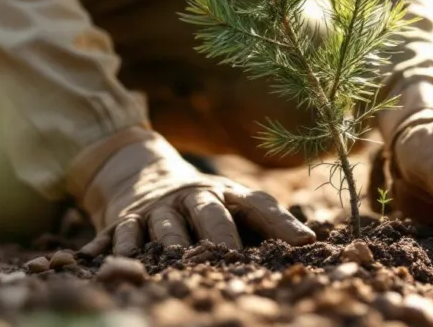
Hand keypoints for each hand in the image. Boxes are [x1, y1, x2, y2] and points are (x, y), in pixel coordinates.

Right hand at [68, 128, 315, 256]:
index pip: (260, 206)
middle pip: (210, 213)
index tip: (305, 242)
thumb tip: (311, 244)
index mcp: (227, 194)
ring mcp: (159, 207)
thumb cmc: (201, 201)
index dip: (283, 223)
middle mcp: (194, 197)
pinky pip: (124, 233)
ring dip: (171, 242)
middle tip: (231, 255)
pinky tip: (122, 260)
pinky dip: (121, 247)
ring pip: (166, 225)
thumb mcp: (231, 202)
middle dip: (222, 234)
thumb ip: (264, 222)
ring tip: (178, 259)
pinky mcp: (127, 218)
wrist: (139, 172)